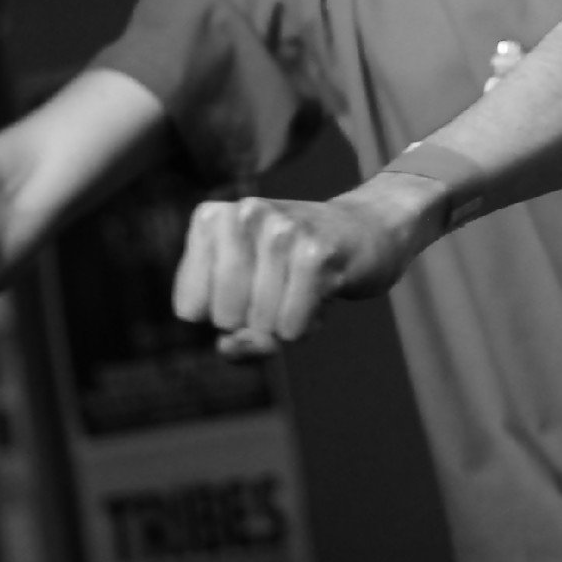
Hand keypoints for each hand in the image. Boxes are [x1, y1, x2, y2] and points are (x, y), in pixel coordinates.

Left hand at [172, 177, 443, 354]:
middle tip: (285, 285)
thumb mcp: (253, 297)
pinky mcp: (316, 252)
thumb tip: (228, 347)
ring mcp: (280, 229)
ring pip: (259, 325)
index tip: (251, 287)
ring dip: (286, 321)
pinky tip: (324, 289)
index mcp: (212, 219)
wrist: (372, 229)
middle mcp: (242, 215)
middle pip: (223, 318)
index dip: (224, 315)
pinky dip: (308, 324)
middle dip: (256, 319)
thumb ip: (232, 335)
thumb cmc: (300, 268)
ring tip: (306, 285)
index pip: (189, 310)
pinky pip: (291, 329)